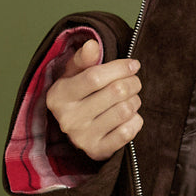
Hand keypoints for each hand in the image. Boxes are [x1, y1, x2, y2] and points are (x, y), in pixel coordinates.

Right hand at [45, 37, 142, 160]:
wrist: (77, 130)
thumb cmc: (79, 94)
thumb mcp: (74, 74)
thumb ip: (83, 58)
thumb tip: (92, 45)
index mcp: (59, 95)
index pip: (95, 77)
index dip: (120, 68)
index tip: (133, 65)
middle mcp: (68, 118)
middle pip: (115, 92)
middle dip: (132, 82)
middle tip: (134, 81)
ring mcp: (82, 137)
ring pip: (125, 110)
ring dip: (135, 101)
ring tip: (130, 99)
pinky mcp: (97, 151)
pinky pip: (128, 132)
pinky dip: (136, 120)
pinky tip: (129, 116)